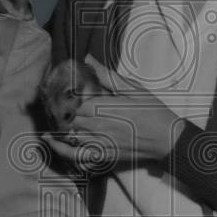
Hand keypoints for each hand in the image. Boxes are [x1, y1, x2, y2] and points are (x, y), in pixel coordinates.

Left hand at [42, 54, 183, 169]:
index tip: (57, 91)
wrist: (167, 139)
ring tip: (50, 126)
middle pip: (67, 119)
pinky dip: (63, 152)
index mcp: (103, 107)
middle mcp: (97, 127)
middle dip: (58, 113)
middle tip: (52, 106)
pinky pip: (77, 158)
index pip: (71, 102)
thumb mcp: (132, 88)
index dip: (61, 97)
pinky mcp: (103, 157)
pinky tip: (54, 144)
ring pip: (68, 138)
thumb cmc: (152, 111)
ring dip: (57, 131)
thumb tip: (88, 59)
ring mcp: (99, 144)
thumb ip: (107, 75)